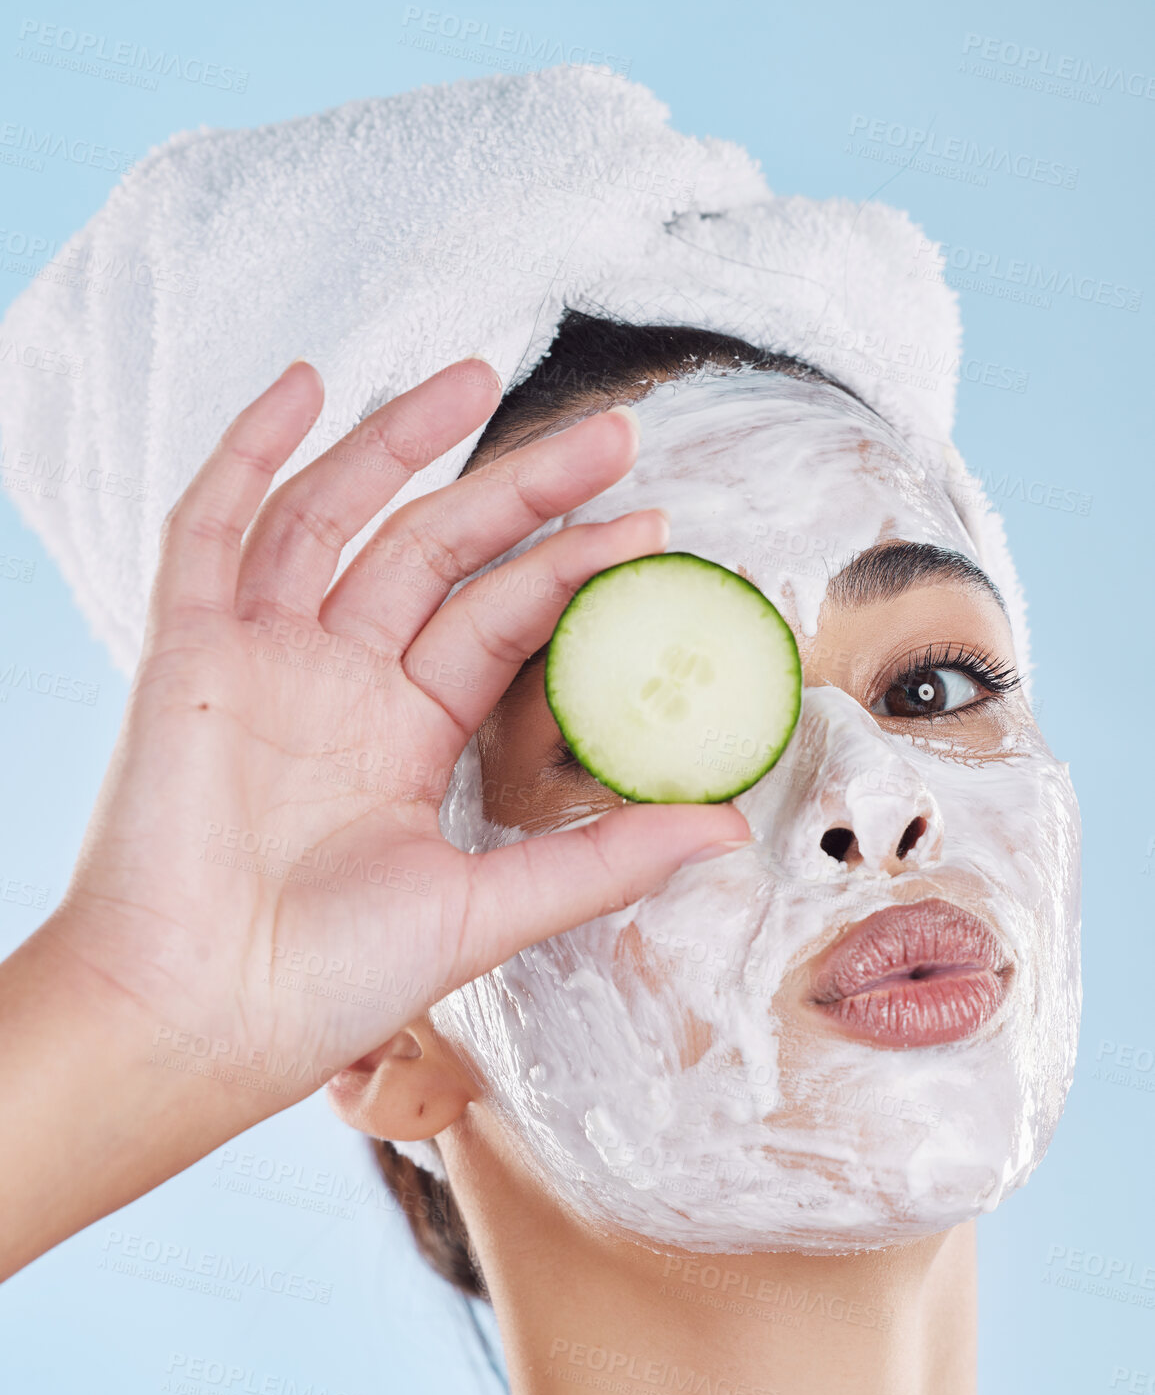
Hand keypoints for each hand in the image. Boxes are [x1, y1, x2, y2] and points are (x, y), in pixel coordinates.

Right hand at [44, 356, 749, 1131]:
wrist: (200, 1019)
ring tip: (477, 375)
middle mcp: (339, 684)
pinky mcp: (188, 653)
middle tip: (615, 434)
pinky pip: (210, 529)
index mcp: (405, 736)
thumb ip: (602, 859)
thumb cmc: (330, 985)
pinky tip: (306, 386)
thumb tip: (728, 827)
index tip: (653, 527)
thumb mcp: (489, 911)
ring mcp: (262, 660)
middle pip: (437, 550)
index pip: (500, 620)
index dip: (572, 570)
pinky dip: (249, 453)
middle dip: (522, 489)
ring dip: (398, 443)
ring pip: (334, 517)